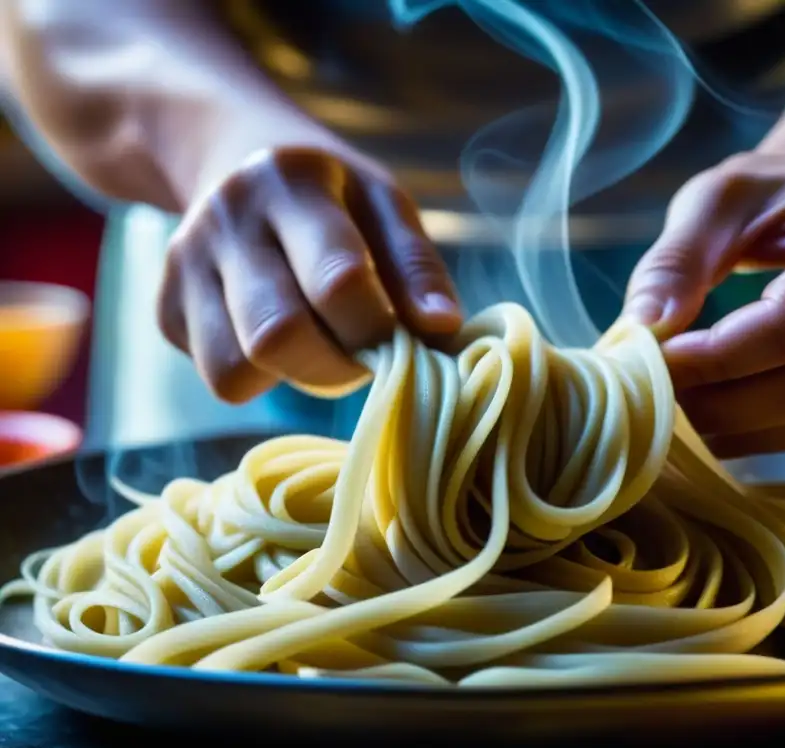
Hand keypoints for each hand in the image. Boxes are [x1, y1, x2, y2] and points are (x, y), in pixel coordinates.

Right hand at [157, 132, 460, 402]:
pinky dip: (258, 375)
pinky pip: (213, 375)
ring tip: (319, 343)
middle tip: (361, 353)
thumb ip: (417, 267)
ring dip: (290, 378)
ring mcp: (184, 263)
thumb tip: (442, 330)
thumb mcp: (384, 205)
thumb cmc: (330, 194)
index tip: (399, 338)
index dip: (377, 330)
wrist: (230, 156)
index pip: (337, 280)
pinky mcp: (164, 307)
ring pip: (233, 370)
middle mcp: (226, 217)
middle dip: (334, 367)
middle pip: (276, 335)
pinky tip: (275, 336)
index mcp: (291, 181)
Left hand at [623, 146, 784, 457]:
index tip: (655, 366)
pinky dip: (776, 435)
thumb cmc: (777, 192)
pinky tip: (729, 423)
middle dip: (723, 406)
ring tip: (685, 419)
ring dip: (744, 433)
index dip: (717, 360)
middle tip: (660, 405)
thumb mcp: (718, 198)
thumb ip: (676, 260)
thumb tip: (641, 329)